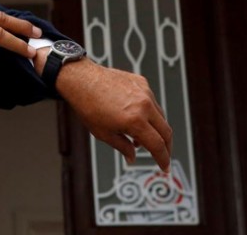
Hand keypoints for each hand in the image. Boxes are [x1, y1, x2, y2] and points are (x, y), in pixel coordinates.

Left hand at [35, 51, 172, 170]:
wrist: (80, 79)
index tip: (164, 167)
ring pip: (160, 116)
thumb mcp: (103, 134)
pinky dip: (149, 113)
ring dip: (156, 129)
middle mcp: (144, 105)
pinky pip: (152, 101)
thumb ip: (123, 147)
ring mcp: (145, 92)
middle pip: (166, 131)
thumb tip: (132, 157)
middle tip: (161, 155)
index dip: (163, 159)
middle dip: (166, 147)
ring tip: (140, 137)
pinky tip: (136, 117)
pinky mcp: (142, 82)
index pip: (157, 145)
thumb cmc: (87, 106)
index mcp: (135, 121)